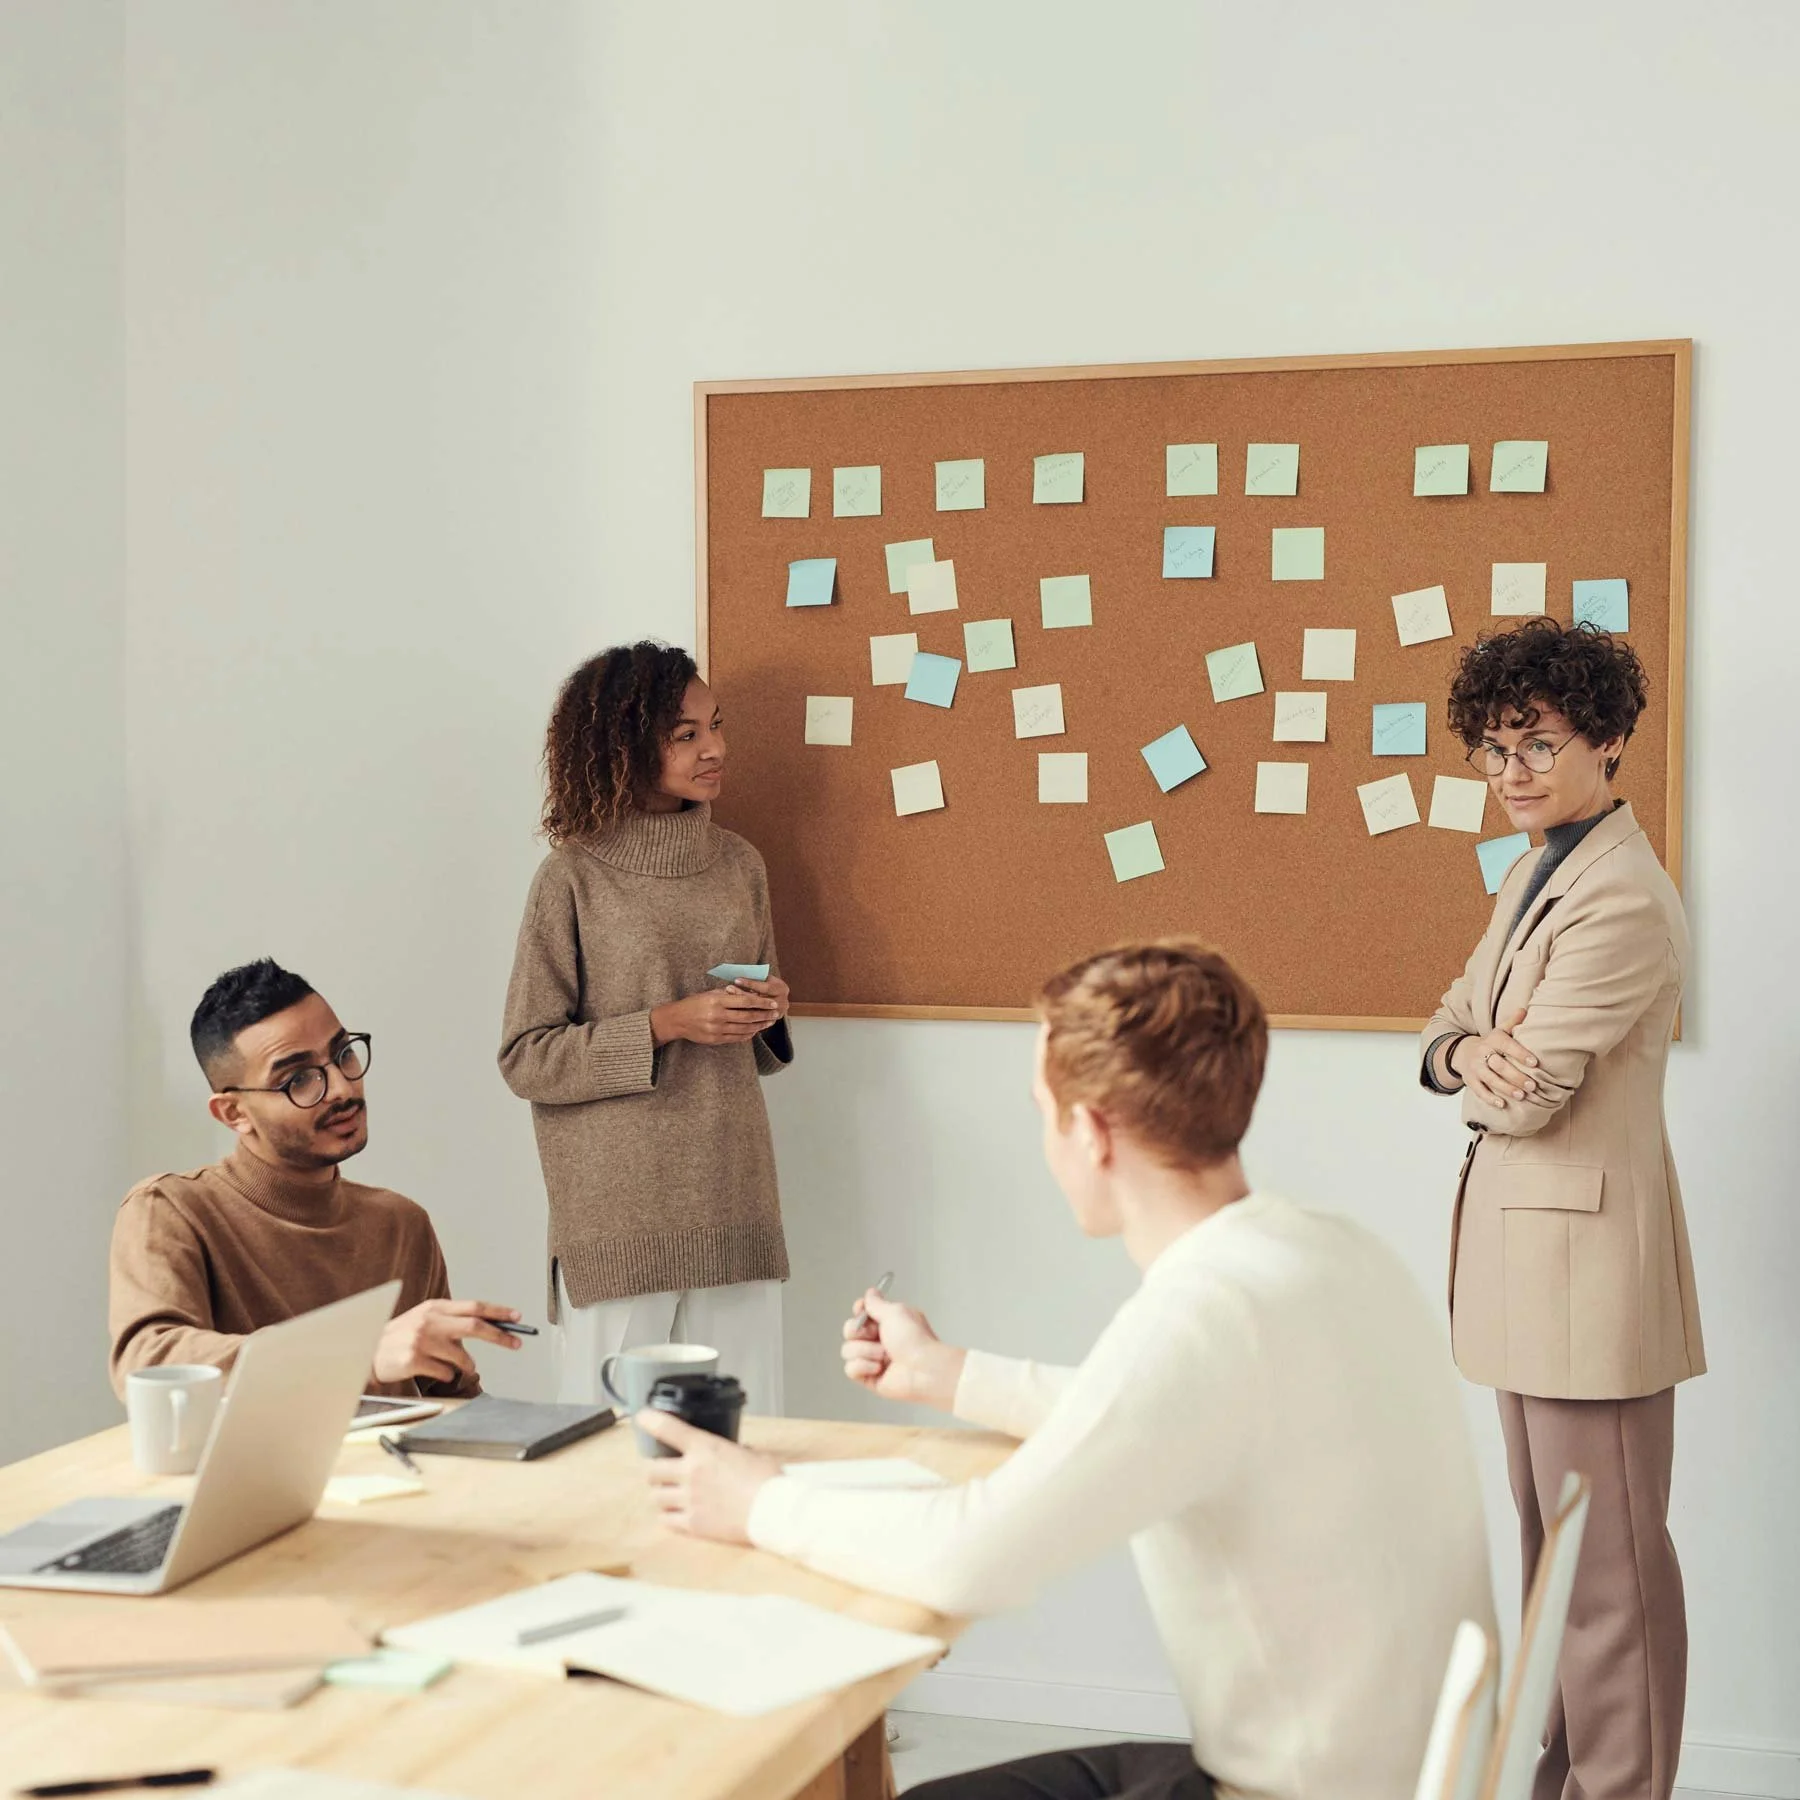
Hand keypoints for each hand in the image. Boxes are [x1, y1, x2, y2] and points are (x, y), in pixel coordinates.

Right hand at [373, 1298, 523, 1385]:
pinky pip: (445, 1372)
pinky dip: (447, 1375)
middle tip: (516, 1343)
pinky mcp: (414, 1360)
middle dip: (499, 1336)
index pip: (474, 1307)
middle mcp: (429, 1320)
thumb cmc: (401, 1338)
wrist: (365, 1352)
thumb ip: (452, 1322)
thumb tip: (489, 1327)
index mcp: (434, 1307)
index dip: (498, 1312)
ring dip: (466, 1365)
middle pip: (475, 1326)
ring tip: (456, 1366)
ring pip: (461, 1356)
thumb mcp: (425, 1320)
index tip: (518, 1317)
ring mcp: (421, 1340)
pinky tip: (434, 1372)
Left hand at [638, 1411, 781, 1541]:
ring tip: (667, 1494)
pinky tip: (675, 1513)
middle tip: (658, 1470)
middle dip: (652, 1469)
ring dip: (660, 1493)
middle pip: (651, 1470)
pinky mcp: (692, 1524)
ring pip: (655, 1497)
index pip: (668, 1429)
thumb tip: (738, 1453)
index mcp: (705, 1448)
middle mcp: (690, 1472)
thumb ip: (736, 1452)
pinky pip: (666, 1520)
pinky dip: (667, 1515)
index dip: (650, 1420)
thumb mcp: (752, 1454)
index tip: (642, 1417)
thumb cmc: (768, 1479)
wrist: (773, 1512)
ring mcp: (689, 1499)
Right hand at [650, 986, 780, 1046]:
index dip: (761, 1002)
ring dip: (759, 1026)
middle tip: (776, 1014)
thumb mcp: (710, 993)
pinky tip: (755, 1031)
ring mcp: (716, 1029)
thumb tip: (749, 991)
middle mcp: (717, 1015)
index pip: (745, 1001)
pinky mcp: (715, 1039)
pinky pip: (736, 1038)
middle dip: (764, 1015)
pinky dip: (747, 1034)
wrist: (677, 1020)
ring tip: (769, 1023)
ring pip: (744, 1028)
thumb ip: (728, 993)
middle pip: (747, 1016)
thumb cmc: (694, 1003)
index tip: (772, 1003)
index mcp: (717, 1000)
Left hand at [731, 974, 788, 1019]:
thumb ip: (754, 978)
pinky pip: (756, 1021)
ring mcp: (777, 1014)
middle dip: (743, 994)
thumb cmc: (764, 984)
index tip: (736, 980)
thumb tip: (737, 976)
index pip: (766, 987)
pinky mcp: (770, 1022)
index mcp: (781, 989)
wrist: (774, 998)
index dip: (750, 984)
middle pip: (760, 1000)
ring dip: (740, 1006)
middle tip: (728, 989)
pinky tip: (732, 1012)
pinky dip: (744, 1017)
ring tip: (727, 1000)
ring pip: (756, 1011)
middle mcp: (783, 1002)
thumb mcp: (763, 979)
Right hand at [841, 1291, 966, 1411]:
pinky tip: (879, 1368)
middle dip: (859, 1332)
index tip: (861, 1309)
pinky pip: (850, 1369)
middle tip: (876, 1335)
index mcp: (888, 1323)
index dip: (859, 1311)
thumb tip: (870, 1292)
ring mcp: (873, 1359)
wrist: (924, 1369)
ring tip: (885, 1355)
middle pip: (850, 1331)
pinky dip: (863, 1367)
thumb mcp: (895, 1312)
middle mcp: (879, 1340)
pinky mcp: (869, 1377)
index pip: (861, 1314)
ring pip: (847, 1350)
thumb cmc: (916, 1340)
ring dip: (866, 1351)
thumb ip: (877, 1303)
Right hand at [1451, 1009, 1538, 1106]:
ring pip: (1490, 1079)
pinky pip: (1479, 1090)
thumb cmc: (1490, 1044)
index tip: (1535, 1063)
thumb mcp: (1499, 1032)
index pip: (1506, 1045)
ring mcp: (1475, 1068)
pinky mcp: (1470, 1080)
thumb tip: (1525, 1009)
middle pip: (1498, 1065)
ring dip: (1506, 1088)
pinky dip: (1490, 1098)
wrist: (1462, 1052)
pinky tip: (1502, 1104)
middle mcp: (1482, 1053)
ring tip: (1521, 1096)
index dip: (1520, 1053)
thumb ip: (1512, 1023)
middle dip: (1516, 1076)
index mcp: (1492, 1040)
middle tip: (1533, 1085)